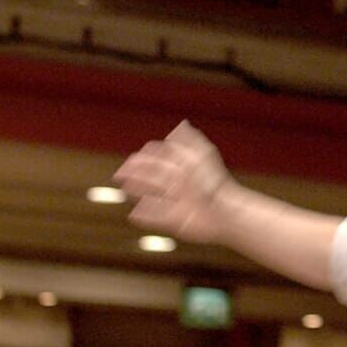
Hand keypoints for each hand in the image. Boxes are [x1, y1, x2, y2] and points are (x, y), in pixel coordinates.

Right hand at [114, 120, 232, 243]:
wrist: (225, 211)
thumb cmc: (215, 182)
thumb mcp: (201, 156)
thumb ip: (189, 142)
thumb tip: (182, 125)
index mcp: (187, 169)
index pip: (164, 158)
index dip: (149, 155)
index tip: (137, 155)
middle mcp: (181, 185)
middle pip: (154, 176)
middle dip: (137, 172)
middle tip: (121, 172)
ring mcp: (178, 203)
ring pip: (154, 195)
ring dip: (138, 190)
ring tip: (125, 188)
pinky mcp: (177, 221)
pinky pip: (158, 219)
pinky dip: (145, 217)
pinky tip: (134, 215)